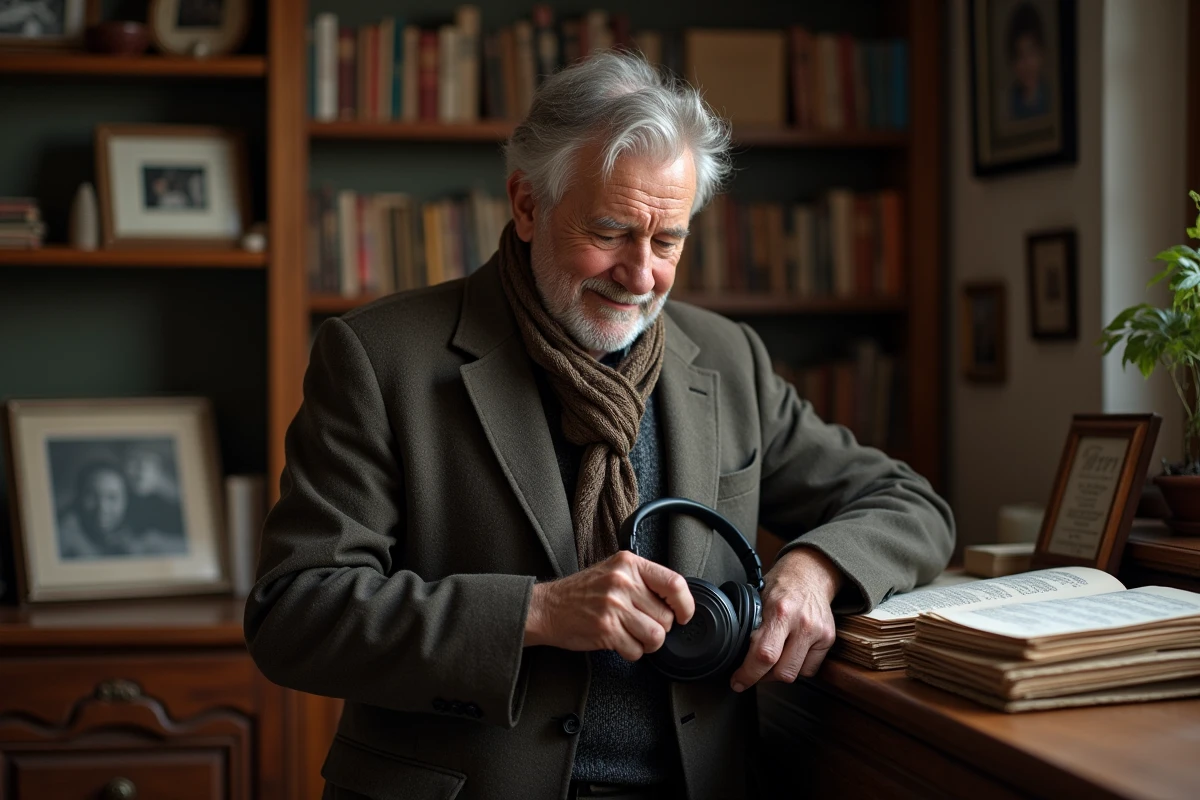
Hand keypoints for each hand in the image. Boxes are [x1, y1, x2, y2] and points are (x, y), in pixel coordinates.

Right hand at [524, 551, 695, 661]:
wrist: (548, 607)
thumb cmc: (583, 592)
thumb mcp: (615, 571)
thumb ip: (643, 580)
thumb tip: (676, 601)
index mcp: (629, 564)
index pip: (674, 583)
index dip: (686, 605)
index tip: (684, 615)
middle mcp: (623, 582)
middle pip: (666, 616)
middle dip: (660, 628)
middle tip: (643, 626)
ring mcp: (614, 606)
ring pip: (655, 636)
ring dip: (648, 643)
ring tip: (634, 636)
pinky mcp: (606, 629)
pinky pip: (636, 651)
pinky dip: (632, 652)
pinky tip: (619, 641)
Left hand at [730, 547, 841, 692]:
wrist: (810, 573)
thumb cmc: (781, 585)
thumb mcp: (758, 598)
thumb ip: (751, 625)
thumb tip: (736, 653)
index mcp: (780, 611)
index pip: (764, 655)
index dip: (748, 674)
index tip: (738, 681)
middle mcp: (802, 623)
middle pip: (782, 672)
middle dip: (762, 678)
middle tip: (752, 673)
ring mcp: (818, 633)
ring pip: (795, 674)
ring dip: (778, 674)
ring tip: (770, 662)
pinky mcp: (828, 639)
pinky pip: (809, 669)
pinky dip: (796, 667)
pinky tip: (788, 655)